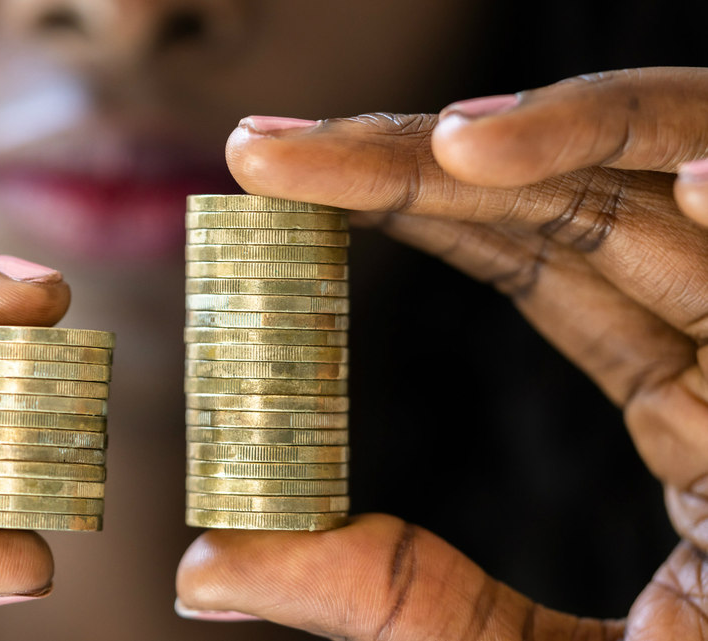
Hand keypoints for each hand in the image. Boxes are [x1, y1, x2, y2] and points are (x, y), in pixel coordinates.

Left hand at [176, 67, 707, 638]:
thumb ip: (384, 597)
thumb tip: (201, 568)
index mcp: (680, 391)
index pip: (525, 256)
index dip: (396, 200)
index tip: (262, 172)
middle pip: (570, 206)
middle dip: (418, 161)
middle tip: (269, 148)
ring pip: (690, 186)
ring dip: (577, 146)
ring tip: (446, 145)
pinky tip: (698, 175)